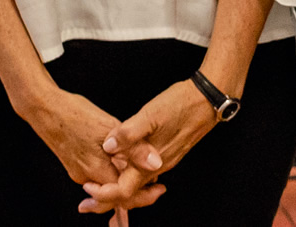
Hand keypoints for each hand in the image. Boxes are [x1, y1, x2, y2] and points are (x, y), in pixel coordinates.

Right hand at [26, 89, 163, 213]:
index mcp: (96, 170)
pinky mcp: (75, 165)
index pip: (124, 195)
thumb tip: (157, 164)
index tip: (160, 188)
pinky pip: (98, 176)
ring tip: (145, 170)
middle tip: (158, 184)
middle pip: (116, 195)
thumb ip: (134, 148)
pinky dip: (113, 173)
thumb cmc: (74, 114)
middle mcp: (86, 177)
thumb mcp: (110, 127)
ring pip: (107, 186)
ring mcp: (78, 172)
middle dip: (138, 192)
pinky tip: (123, 162)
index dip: (144, 194)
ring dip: (125, 181)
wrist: (44, 108)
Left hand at [80, 80, 212, 213]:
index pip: (123, 191)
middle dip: (107, 196)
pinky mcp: (168, 151)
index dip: (103, 193)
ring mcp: (165, 160)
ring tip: (100, 180)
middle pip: (130, 192)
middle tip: (87, 194)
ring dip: (118, 185)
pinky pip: (146, 171)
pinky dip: (131, 172)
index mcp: (150, 162)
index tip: (87, 185)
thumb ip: (128, 133)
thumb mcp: (151, 115)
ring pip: (138, 182)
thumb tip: (109, 146)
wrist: (208, 100)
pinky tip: (124, 161)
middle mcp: (158, 166)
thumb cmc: (181, 105)